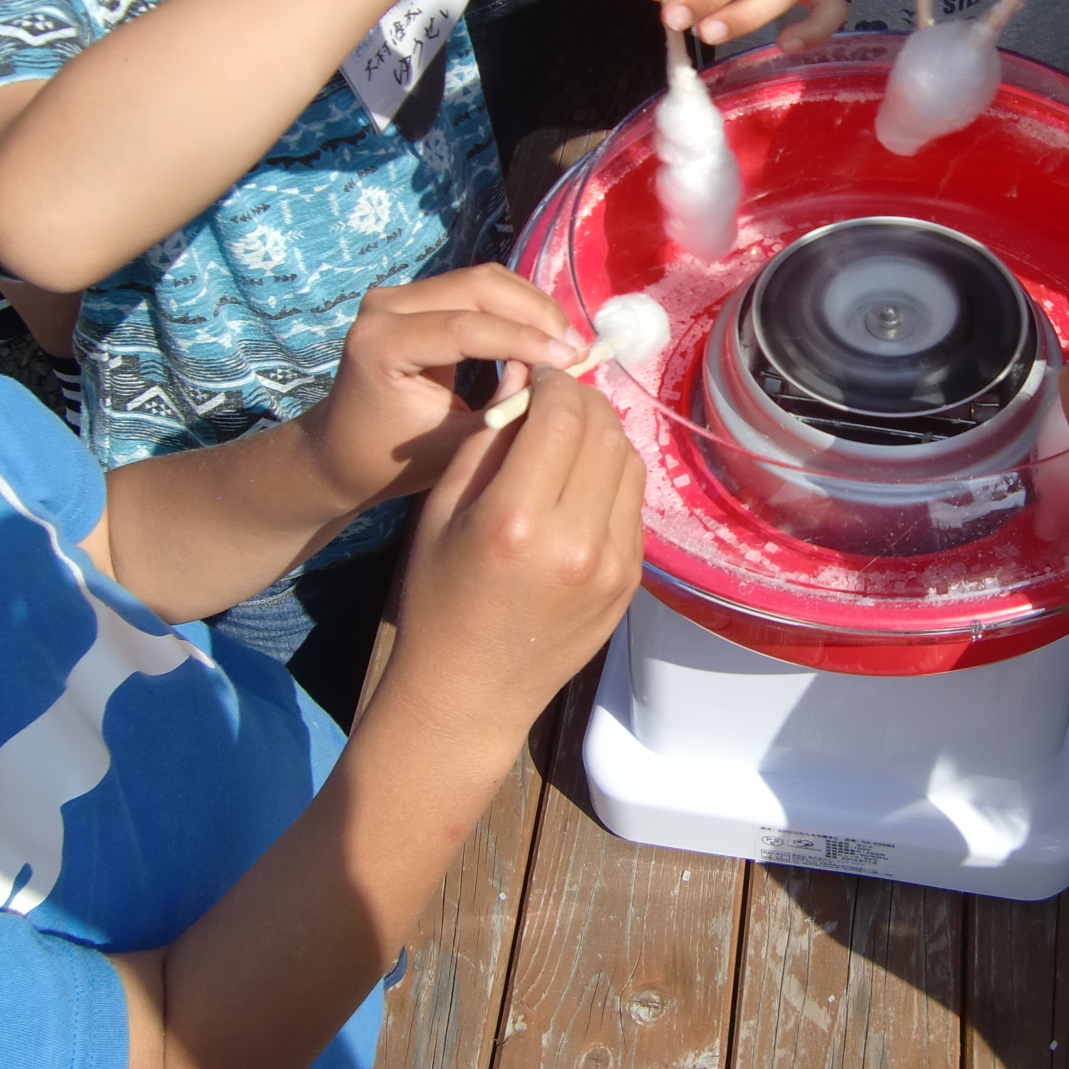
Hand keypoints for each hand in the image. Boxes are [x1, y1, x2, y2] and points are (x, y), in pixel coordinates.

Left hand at [295, 265, 582, 512]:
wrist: (343, 452)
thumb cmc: (393, 462)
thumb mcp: (454, 447)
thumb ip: (501, 410)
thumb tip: (551, 375)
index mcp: (381, 343)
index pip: (465, 327)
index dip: (526, 340)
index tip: (574, 360)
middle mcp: (385, 305)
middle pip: (480, 286)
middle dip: (537, 315)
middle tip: (577, 351)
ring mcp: (399, 294)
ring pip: (485, 280)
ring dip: (533, 308)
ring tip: (567, 346)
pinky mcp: (416, 297)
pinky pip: (478, 289)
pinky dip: (517, 309)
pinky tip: (544, 337)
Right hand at [382, 369, 644, 744]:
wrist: (467, 692)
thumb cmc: (436, 599)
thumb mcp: (441, 512)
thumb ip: (488, 440)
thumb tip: (525, 375)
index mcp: (516, 521)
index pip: (563, 416)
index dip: (556, 382)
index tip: (540, 375)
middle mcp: (576, 542)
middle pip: (604, 433)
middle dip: (583, 401)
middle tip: (558, 396)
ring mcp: (612, 565)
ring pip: (628, 463)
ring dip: (603, 435)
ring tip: (569, 434)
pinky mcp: (630, 581)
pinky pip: (632, 504)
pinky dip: (612, 477)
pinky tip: (581, 480)